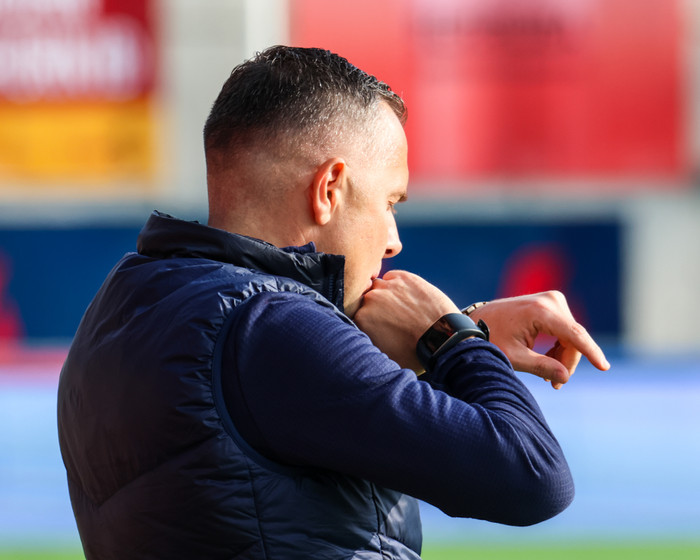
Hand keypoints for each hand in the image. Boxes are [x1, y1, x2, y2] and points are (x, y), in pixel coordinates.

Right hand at [354, 270, 459, 370]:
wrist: (443, 340)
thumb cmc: (415, 353)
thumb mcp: (382, 357)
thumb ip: (366, 345)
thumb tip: (359, 345)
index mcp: (361, 319)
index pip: (355, 314)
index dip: (365, 320)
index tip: (374, 325)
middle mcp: (370, 299)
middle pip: (365, 299)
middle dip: (374, 307)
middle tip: (389, 318)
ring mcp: (388, 286)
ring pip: (378, 286)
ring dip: (385, 295)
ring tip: (400, 308)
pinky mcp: (405, 278)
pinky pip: (392, 277)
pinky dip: (397, 285)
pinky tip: (407, 297)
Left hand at [469, 291, 609, 388]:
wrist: (477, 320)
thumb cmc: (491, 339)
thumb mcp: (513, 357)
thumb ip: (541, 367)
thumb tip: (565, 378)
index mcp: (540, 312)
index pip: (574, 334)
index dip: (591, 352)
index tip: (604, 367)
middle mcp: (550, 300)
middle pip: (574, 338)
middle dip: (567, 362)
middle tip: (555, 385)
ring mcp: (552, 299)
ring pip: (572, 335)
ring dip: (564, 356)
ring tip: (550, 377)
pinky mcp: (551, 303)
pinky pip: (565, 329)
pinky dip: (560, 346)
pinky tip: (550, 360)